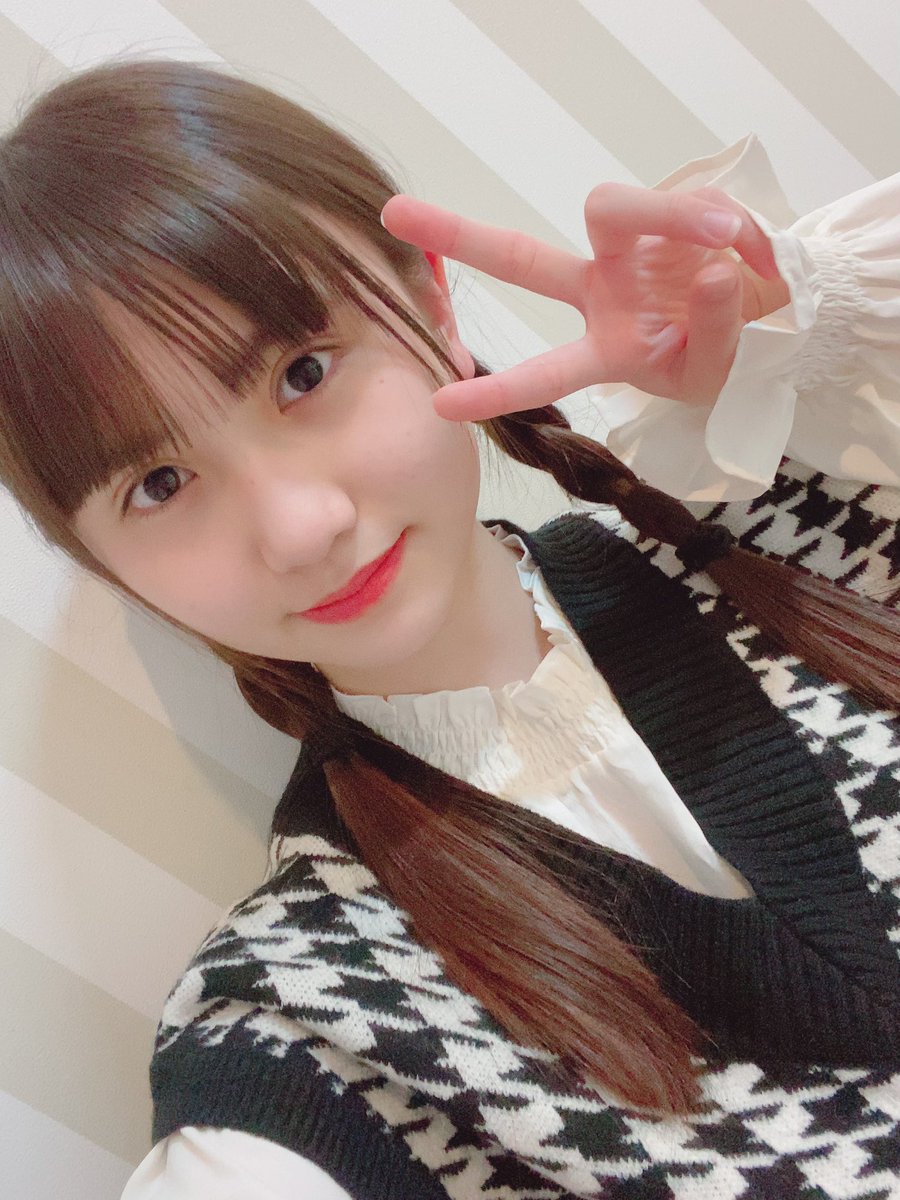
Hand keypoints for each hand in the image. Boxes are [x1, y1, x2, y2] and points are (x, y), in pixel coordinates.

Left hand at [381, 184, 787, 420]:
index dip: (497, 391)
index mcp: (603, 347)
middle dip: (462, 236)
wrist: (773, 313)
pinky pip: (696, 204)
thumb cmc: (724, 354)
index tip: (440, 404)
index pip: (544, 371)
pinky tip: (755, 253)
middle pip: (524, 259)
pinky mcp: (670, 211)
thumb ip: (715, 333)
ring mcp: (630, 250)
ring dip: (672, 216)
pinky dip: (736, 228)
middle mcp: (601, 291)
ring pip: (615, 209)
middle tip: (392, 212)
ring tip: (729, 237)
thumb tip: (710, 271)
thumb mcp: (715, 371)